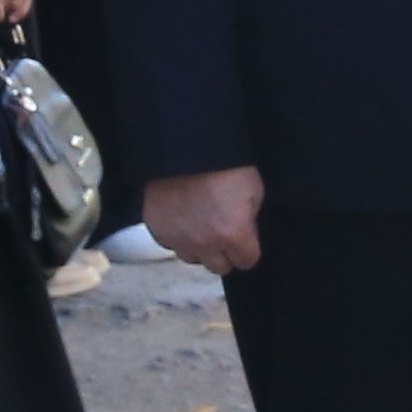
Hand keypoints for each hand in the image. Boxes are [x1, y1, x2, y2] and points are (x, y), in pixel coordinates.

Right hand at [146, 166, 265, 274]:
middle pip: (220, 266)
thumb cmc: (227, 162)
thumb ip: (250, 221)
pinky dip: (177, 234)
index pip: (247, 261)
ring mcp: (178, 239)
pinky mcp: (157, 229)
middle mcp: (205, 245)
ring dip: (199, 246)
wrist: (187, 144)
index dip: (248, 248)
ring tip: (200, 222)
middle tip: (222, 230)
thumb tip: (246, 234)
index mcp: (234, 236)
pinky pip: (171, 243)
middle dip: (224, 252)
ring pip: (192, 258)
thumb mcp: (254, 192)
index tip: (245, 237)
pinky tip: (182, 214)